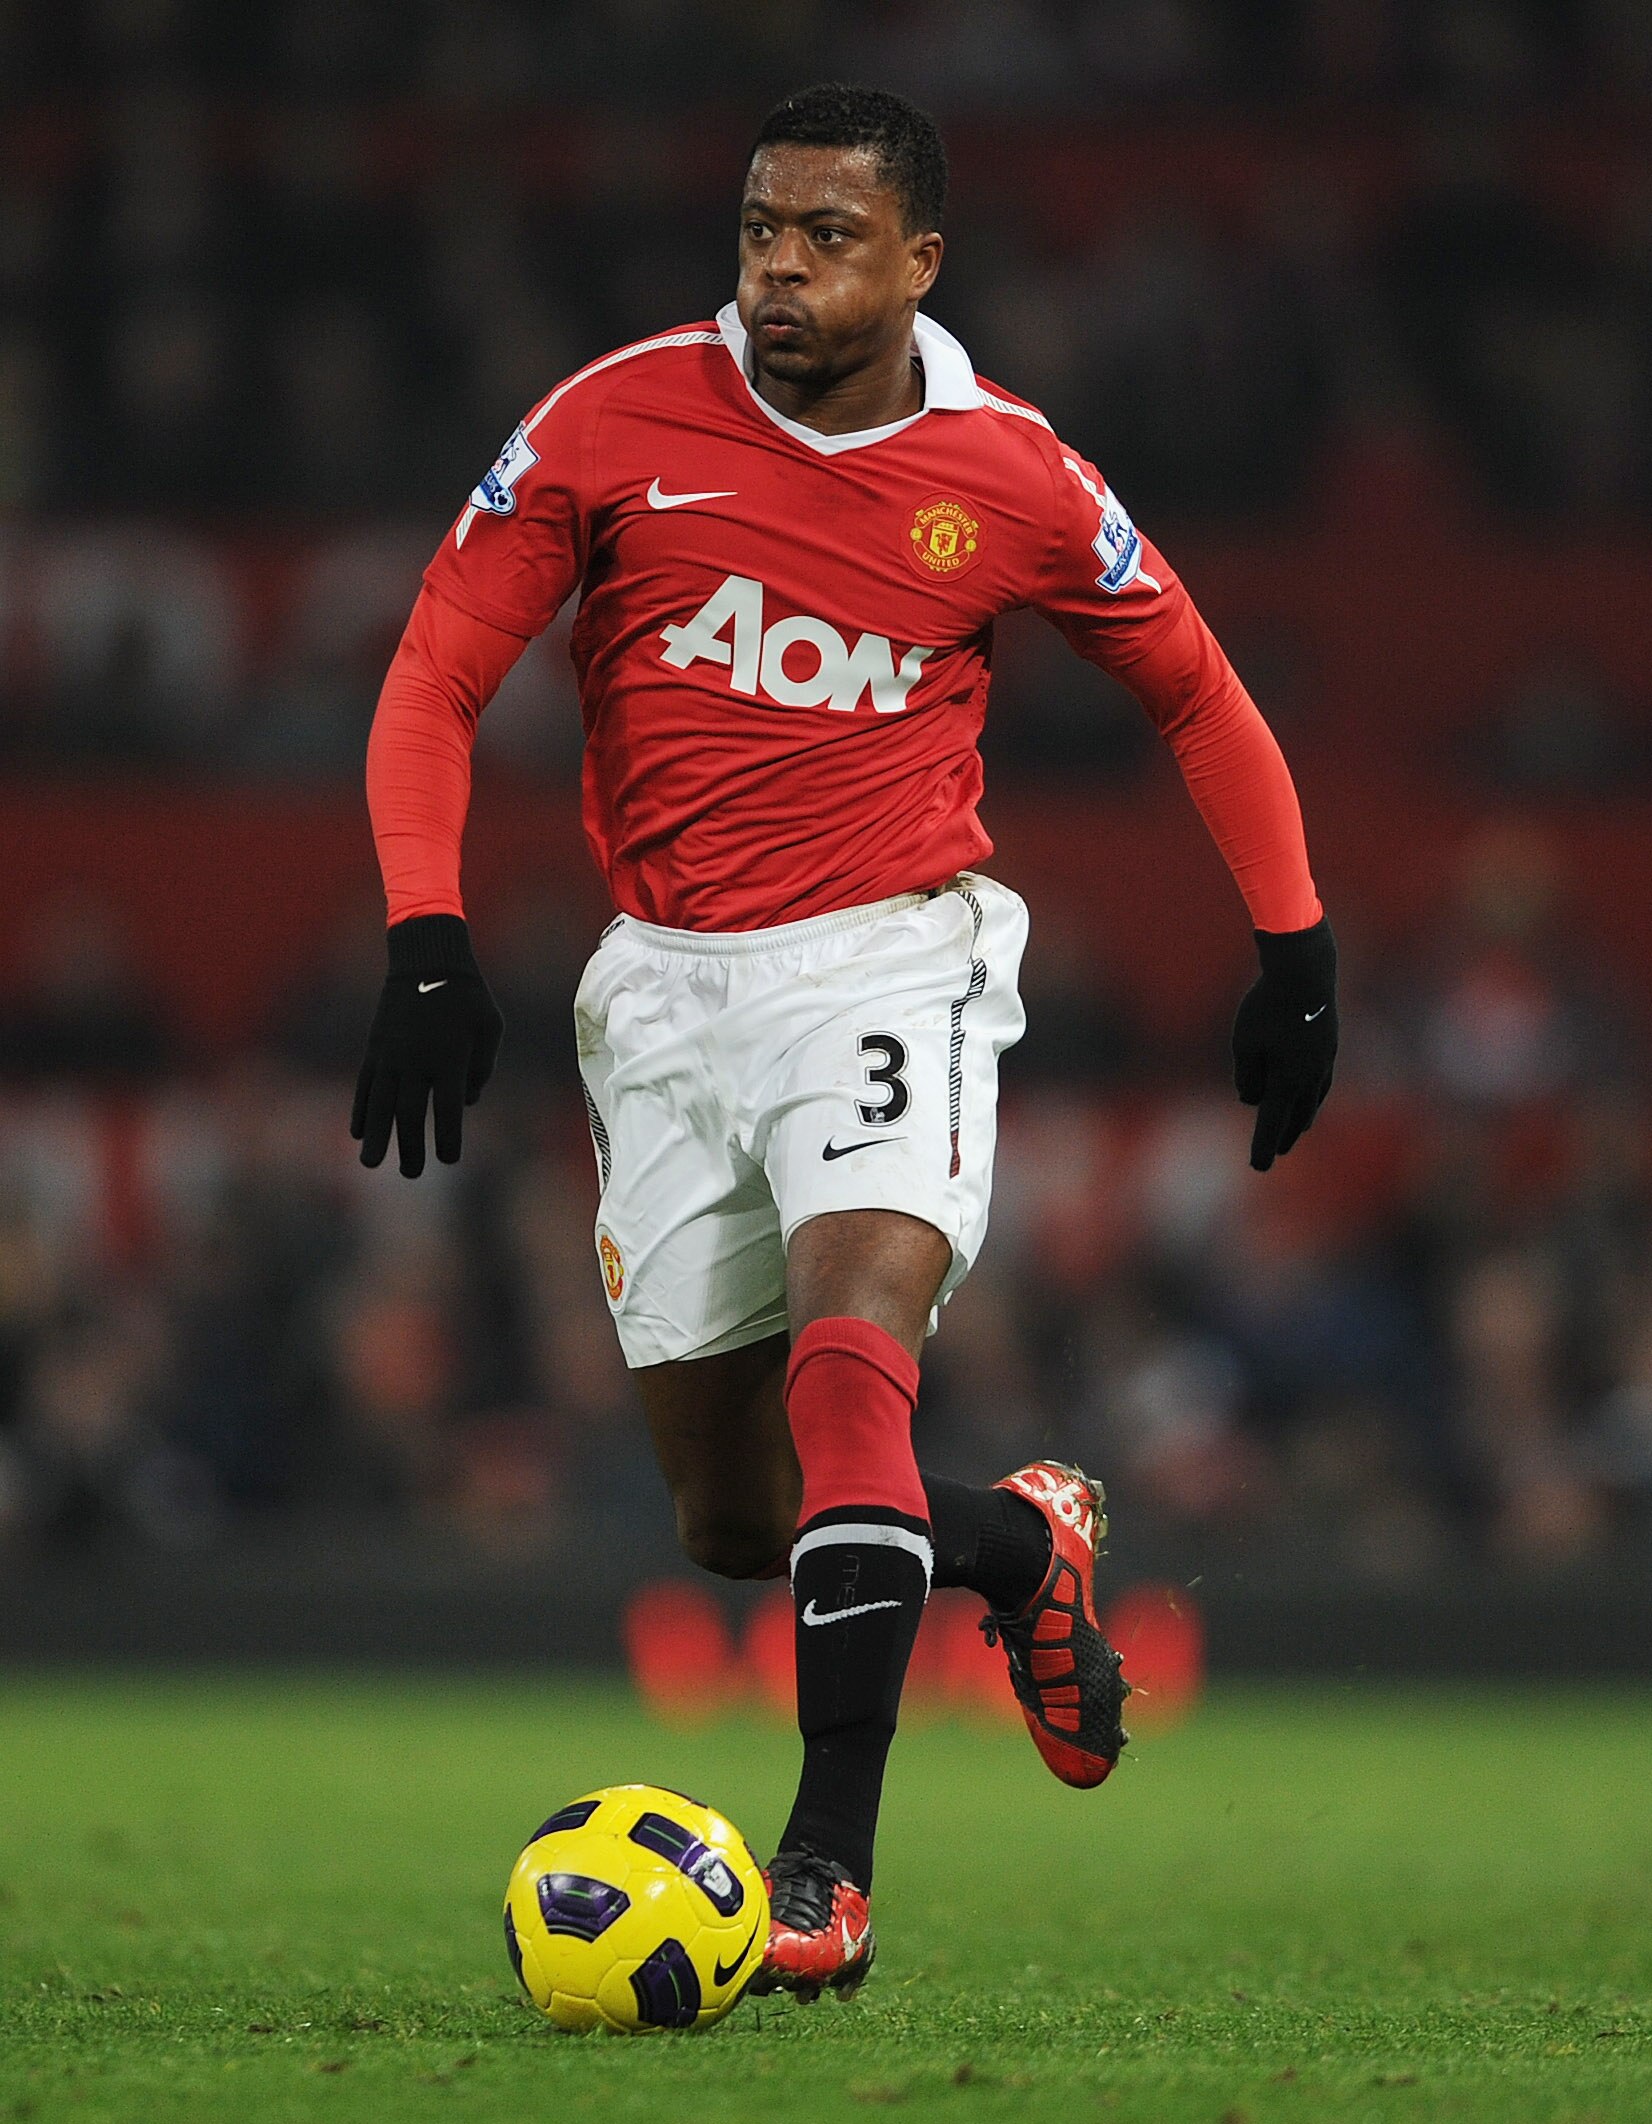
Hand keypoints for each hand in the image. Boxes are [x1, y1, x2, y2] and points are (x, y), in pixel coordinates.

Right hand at [351, 915, 503, 1176]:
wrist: (427, 960)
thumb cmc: (468, 996)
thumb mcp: (490, 1028)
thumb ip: (481, 1069)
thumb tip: (466, 1101)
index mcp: (450, 1058)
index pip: (448, 1109)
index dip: (448, 1137)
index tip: (448, 1160)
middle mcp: (417, 1061)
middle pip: (411, 1114)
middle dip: (410, 1147)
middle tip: (412, 1174)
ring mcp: (391, 1055)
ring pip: (381, 1104)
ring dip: (377, 1136)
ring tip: (372, 1165)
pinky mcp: (375, 1048)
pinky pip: (365, 1085)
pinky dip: (361, 1110)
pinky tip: (357, 1132)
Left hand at [1231, 917, 1336, 1171]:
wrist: (1306, 971)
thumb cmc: (1267, 1006)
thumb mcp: (1244, 1042)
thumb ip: (1248, 1076)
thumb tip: (1252, 1099)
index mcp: (1286, 1081)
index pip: (1272, 1123)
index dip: (1263, 1146)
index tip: (1259, 1166)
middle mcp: (1309, 1077)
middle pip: (1297, 1116)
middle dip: (1286, 1135)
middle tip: (1277, 1153)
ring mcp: (1323, 1062)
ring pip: (1313, 1100)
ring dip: (1303, 1117)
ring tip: (1298, 1129)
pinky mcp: (1329, 1045)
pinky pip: (1322, 1081)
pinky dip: (1314, 1094)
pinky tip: (1312, 1092)